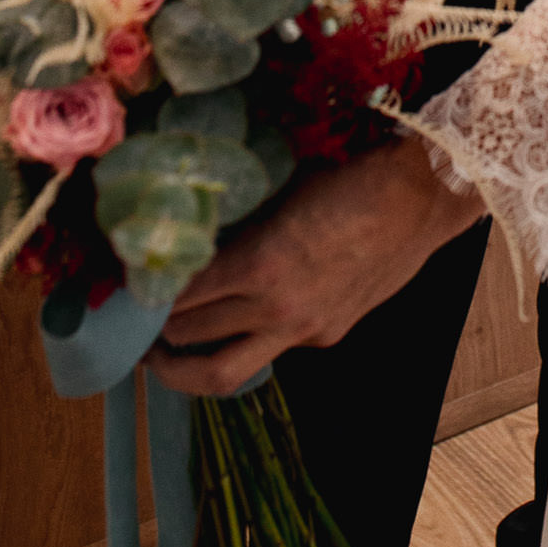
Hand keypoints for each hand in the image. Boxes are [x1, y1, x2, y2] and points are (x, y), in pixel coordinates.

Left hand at [144, 136, 484, 396]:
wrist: (424, 194)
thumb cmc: (353, 172)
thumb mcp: (281, 190)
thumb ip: (236, 223)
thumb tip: (186, 235)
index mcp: (260, 262)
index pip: (177, 296)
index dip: (143, 295)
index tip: (124, 286)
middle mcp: (276, 307)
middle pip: (188, 335)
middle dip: (154, 329)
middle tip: (134, 316)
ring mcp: (303, 329)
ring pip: (221, 374)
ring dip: (183, 367)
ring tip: (161, 355)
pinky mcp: (326, 335)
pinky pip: (267, 352)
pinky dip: (240, 343)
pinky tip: (232, 325)